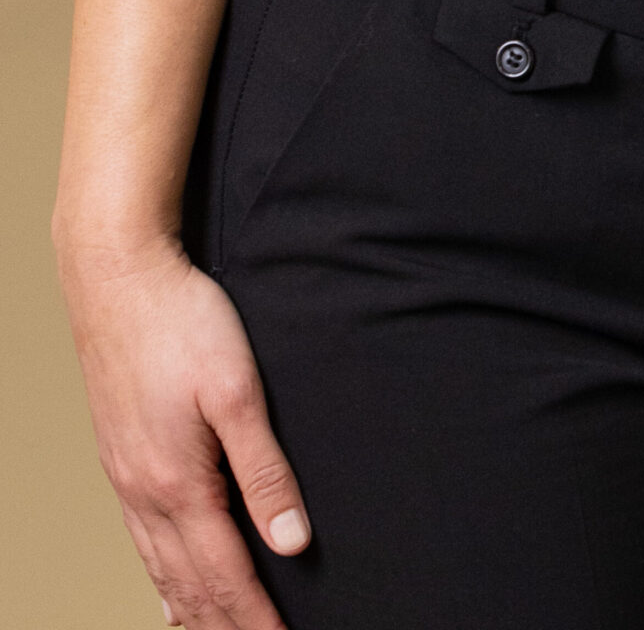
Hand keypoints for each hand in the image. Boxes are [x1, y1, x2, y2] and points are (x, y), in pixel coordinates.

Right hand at [59, 237, 308, 629]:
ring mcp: (127, 483)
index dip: (256, 619)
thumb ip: (266, 468)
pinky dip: (161, 580)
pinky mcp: (121, 463)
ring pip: (162, 571)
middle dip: (225, 626)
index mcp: (180, 484)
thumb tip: (292, 540)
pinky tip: (169, 590)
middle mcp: (146, 495)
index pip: (226, 575)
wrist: (118, 282)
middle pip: (191, 586)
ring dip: (193, 612)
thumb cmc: (184, 324)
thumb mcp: (238, 390)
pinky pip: (142, 544)